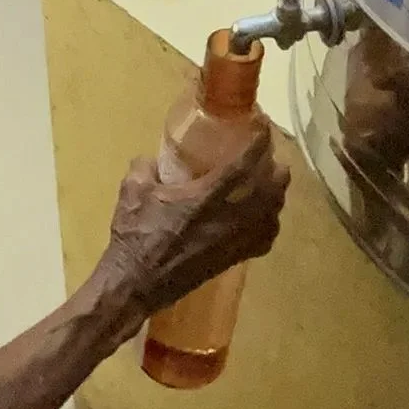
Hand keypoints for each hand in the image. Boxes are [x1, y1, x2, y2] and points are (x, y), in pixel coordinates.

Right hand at [97, 127, 288, 315]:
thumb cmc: (134, 236)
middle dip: (275, 168)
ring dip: (275, 195)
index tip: (263, 125)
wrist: (136, 284)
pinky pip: (265, 240)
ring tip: (269, 182)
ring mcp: (233, 242)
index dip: (258, 143)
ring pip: (273, 215)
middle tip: (268, 155)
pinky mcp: (233, 259)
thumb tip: (153, 159)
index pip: (243, 165)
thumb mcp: (132, 191)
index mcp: (205, 198)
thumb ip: (145, 167)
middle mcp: (228, 219)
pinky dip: (269, 224)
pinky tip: (262, 217)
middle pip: (271, 190)